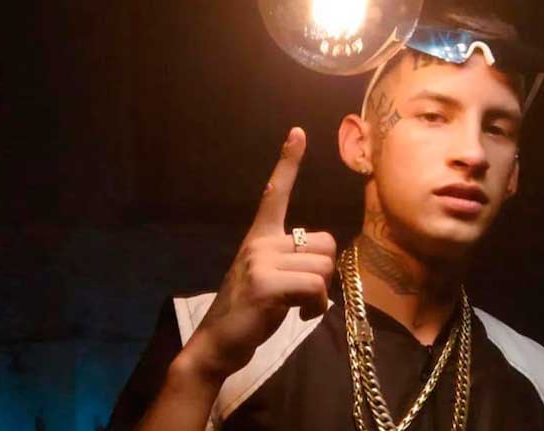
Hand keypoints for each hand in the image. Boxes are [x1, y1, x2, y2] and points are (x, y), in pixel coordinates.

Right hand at [177, 127, 335, 379]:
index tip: (297, 132)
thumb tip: (323, 260)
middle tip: (305, 294)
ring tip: (299, 307)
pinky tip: (299, 316)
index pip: (274, 193)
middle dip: (324, 273)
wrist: (218, 343)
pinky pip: (315, 287)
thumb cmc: (250, 312)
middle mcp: (260, 242)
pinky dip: (316, 307)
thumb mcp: (269, 278)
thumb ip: (290, 260)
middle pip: (325, 243)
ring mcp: (261, 261)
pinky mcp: (265, 283)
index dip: (288, 162)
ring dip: (320, 295)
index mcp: (259, 237)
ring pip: (323, 268)